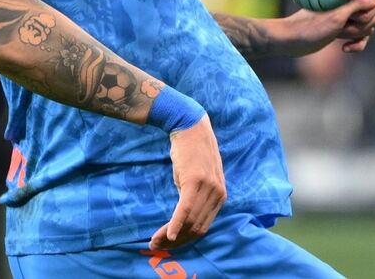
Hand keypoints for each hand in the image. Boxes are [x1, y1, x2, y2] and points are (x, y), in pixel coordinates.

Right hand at [151, 115, 225, 249]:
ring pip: (189, 222)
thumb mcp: (200, 179)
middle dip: (176, 242)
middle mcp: (218, 193)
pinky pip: (184, 210)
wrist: (190, 127)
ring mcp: (207, 187)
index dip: (185, 240)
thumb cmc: (192, 154)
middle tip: (156, 247)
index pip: (203, 227)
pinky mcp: (194, 181)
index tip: (168, 245)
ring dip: (170, 236)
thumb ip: (198, 199)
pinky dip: (175, 225)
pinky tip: (166, 235)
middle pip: (196, 228)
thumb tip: (184, 222)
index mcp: (221, 196)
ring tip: (154, 242)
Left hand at [283, 0, 374, 55]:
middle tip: (342, 27)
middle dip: (361, 26)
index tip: (352, 18)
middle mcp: (350, 5)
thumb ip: (357, 6)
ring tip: (339, 35)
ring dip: (357, 35)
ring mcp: (347, 18)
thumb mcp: (336, 17)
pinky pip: (362, 38)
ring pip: (369, 28)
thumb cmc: (310, 27)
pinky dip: (357, 45)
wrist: (291, 41)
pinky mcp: (343, 31)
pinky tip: (344, 48)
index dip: (367, 12)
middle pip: (374, 16)